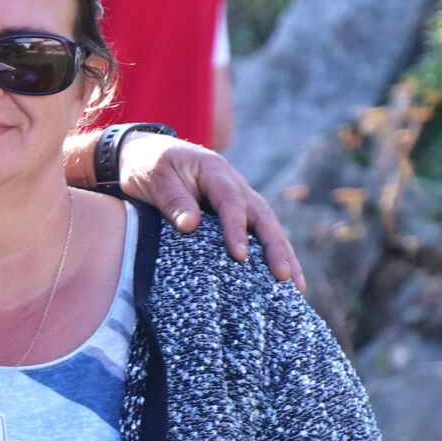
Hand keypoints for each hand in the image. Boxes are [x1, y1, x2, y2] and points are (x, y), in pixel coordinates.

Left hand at [116, 133, 304, 289]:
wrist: (145, 154)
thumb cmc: (149, 165)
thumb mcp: (154, 177)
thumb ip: (172, 199)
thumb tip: (190, 226)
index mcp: (214, 170)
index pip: (231, 202)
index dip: (237, 229)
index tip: (240, 256)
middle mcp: (233, 183)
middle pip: (262, 215)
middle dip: (275, 246)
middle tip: (283, 276)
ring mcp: (238, 197)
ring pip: (267, 226)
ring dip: (283, 254)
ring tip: (296, 286)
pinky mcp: (235, 213)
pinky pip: (258, 232)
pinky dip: (272, 253)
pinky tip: (283, 278)